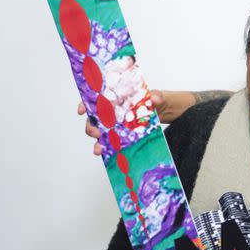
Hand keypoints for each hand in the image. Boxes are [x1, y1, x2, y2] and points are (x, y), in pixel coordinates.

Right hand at [77, 90, 191, 154]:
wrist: (167, 111)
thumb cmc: (159, 100)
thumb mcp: (160, 96)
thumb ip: (157, 96)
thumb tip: (155, 98)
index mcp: (118, 98)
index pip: (97, 99)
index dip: (86, 103)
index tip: (82, 110)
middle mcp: (114, 111)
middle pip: (95, 118)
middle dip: (91, 126)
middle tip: (95, 132)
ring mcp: (118, 124)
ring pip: (101, 132)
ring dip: (96, 140)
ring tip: (98, 148)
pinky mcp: (123, 135)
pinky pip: (111, 141)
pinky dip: (107, 147)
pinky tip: (105, 153)